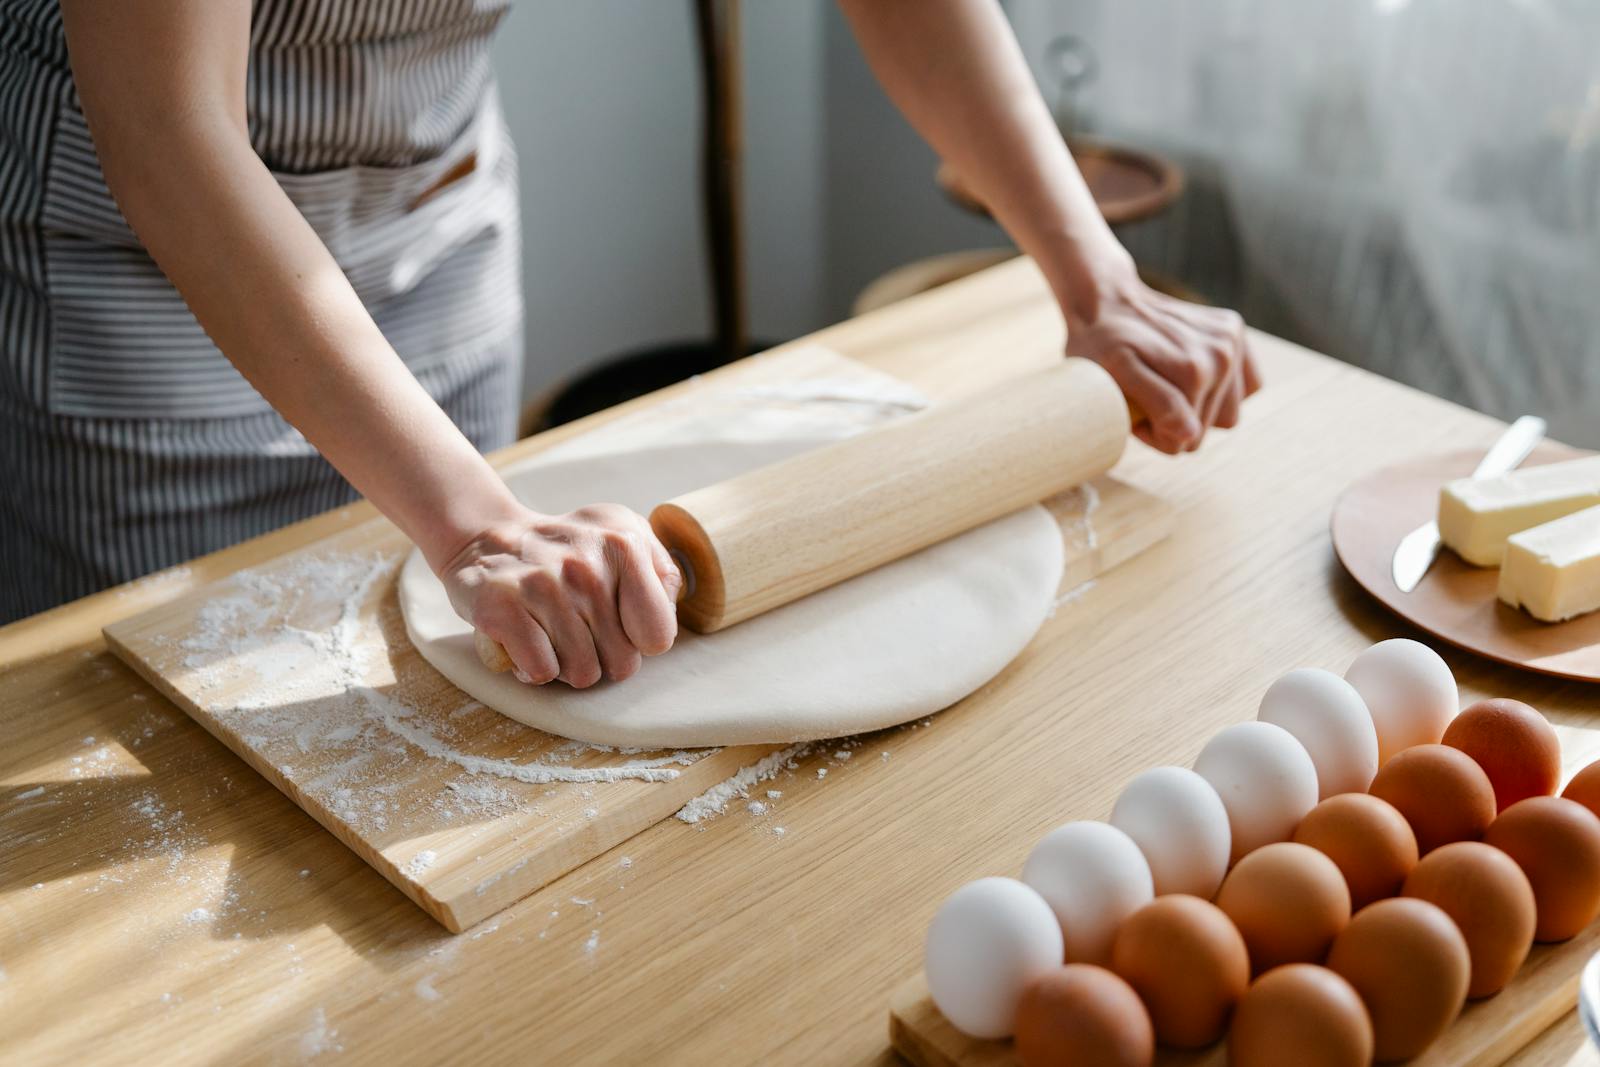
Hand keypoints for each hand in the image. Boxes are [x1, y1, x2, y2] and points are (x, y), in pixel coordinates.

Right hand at [438, 503, 681, 687]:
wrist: (486, 537)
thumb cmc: (569, 551)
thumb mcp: (626, 536)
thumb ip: (662, 573)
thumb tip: (667, 615)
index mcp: (625, 544)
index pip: (659, 636)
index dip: (638, 639)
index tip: (617, 621)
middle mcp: (586, 563)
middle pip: (622, 663)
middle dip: (602, 656)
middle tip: (577, 626)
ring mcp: (542, 585)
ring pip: (582, 673)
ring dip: (566, 664)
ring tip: (551, 630)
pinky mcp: (501, 608)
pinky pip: (541, 672)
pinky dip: (532, 667)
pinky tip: (526, 638)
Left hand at [1064, 270, 1261, 454]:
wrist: (1106, 300)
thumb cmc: (1101, 347)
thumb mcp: (1115, 376)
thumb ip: (1157, 404)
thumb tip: (1192, 431)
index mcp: (1195, 371)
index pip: (1186, 439)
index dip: (1155, 433)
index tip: (1134, 411)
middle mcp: (1222, 355)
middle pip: (1207, 428)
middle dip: (1174, 422)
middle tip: (1146, 397)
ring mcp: (1233, 340)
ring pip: (1226, 415)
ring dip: (1196, 407)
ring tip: (1165, 384)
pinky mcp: (1234, 330)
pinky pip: (1247, 386)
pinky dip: (1220, 389)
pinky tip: (1191, 375)